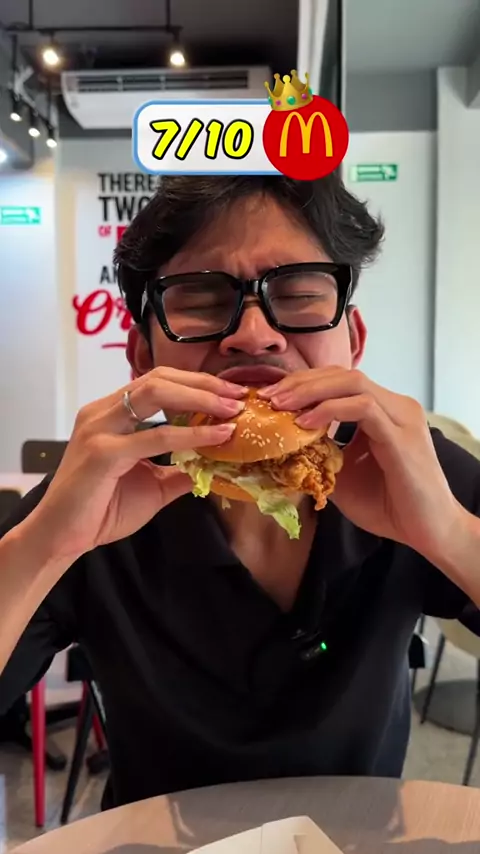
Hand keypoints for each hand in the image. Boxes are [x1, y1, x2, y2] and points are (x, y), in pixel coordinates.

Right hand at [25, 368, 245, 562]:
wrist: (62, 538)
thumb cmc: (100, 511)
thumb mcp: (152, 485)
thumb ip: (179, 470)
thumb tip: (214, 464)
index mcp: (110, 413)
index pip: (157, 383)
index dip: (196, 384)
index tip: (230, 394)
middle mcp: (102, 412)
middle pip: (158, 379)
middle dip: (202, 384)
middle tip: (237, 396)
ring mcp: (99, 429)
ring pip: (155, 394)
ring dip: (199, 398)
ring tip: (231, 409)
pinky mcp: (102, 453)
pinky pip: (155, 436)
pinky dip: (190, 434)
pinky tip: (216, 435)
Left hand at [259, 367, 462, 560]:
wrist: (428, 531)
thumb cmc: (389, 506)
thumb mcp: (342, 475)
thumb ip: (320, 454)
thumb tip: (284, 446)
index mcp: (384, 410)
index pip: (340, 380)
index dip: (304, 384)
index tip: (272, 398)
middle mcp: (395, 406)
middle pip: (343, 374)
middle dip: (301, 382)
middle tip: (269, 398)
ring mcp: (401, 417)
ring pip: (352, 383)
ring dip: (311, 391)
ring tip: (281, 407)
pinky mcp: (401, 435)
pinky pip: (363, 409)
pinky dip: (330, 411)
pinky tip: (306, 424)